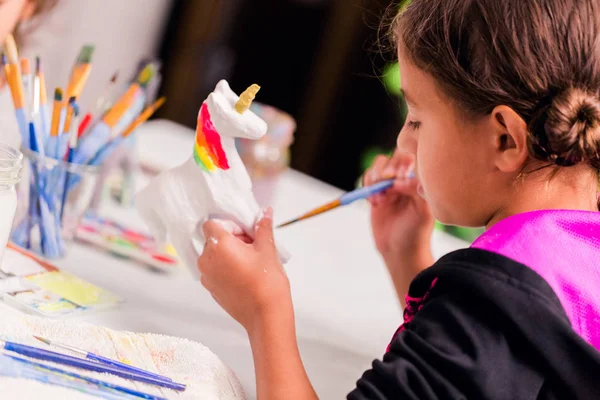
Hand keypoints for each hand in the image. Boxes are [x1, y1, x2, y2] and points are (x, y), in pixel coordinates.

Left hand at [197, 208, 292, 332]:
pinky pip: (215, 270)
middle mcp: (207, 260)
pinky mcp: (211, 289)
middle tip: (252, 247)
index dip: (229, 224)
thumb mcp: (267, 249)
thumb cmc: (267, 282)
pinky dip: (226, 268)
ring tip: (250, 262)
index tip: (244, 232)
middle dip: (231, 239)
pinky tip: (245, 275)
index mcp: (218, 245)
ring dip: (228, 254)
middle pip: (213, 239)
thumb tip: (265, 212)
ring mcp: (207, 276)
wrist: (265, 316)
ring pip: (213, 255)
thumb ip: (263, 227)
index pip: (211, 223)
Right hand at [365, 149, 434, 262]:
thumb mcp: (423, 211)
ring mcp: (389, 184)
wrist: (400, 250)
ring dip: (375, 178)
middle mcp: (405, 178)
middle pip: (394, 157)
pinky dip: (367, 186)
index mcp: (421, 180)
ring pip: (379, 165)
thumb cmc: (416, 232)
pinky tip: (374, 203)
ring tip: (379, 198)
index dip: (404, 162)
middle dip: (388, 168)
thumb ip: (416, 190)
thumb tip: (398, 180)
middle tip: (388, 184)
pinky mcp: (375, 192)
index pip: (413, 156)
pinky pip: (367, 178)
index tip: (400, 177)